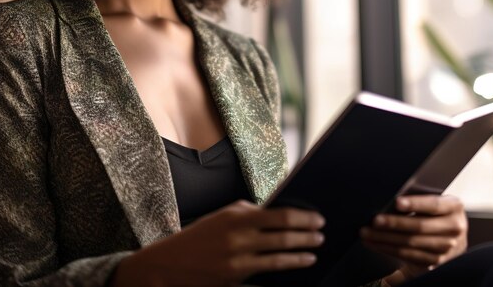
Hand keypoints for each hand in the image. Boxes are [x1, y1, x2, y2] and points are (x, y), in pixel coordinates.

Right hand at [111, 199, 325, 285]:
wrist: (170, 264)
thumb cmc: (199, 237)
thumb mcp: (223, 217)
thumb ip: (248, 214)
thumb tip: (276, 214)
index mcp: (237, 215)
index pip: (279, 214)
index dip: (302, 217)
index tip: (317, 218)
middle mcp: (239, 235)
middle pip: (283, 234)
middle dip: (307, 234)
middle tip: (322, 234)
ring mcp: (238, 259)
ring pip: (279, 256)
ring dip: (301, 253)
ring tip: (315, 250)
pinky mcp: (236, 277)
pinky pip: (268, 272)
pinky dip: (287, 266)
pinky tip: (299, 264)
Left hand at [359, 194, 467, 283]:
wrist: (453, 238)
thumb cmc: (435, 212)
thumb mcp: (434, 202)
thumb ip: (418, 199)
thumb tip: (392, 196)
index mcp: (454, 207)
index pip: (433, 204)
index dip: (415, 203)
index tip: (397, 202)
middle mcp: (453, 228)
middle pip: (420, 226)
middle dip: (394, 223)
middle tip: (374, 220)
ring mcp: (446, 248)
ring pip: (411, 242)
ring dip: (385, 238)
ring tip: (367, 233)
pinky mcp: (435, 262)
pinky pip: (408, 255)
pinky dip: (387, 248)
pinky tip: (374, 243)